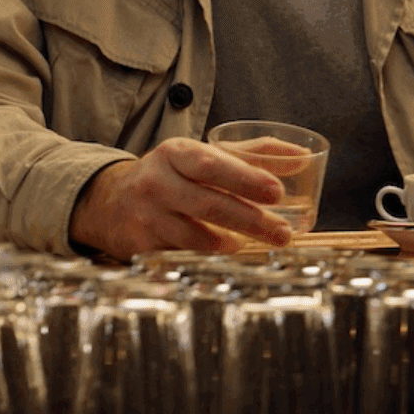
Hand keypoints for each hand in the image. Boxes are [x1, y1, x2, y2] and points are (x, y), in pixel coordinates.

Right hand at [68, 136, 291, 257]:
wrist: (109, 200)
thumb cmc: (173, 175)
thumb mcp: (204, 155)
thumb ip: (254, 154)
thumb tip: (304, 157)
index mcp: (176, 153)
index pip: (212, 165)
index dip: (246, 179)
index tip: (278, 192)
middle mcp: (156, 182)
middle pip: (208, 204)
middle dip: (251, 221)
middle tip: (283, 233)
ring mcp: (145, 216)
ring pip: (193, 236)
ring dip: (229, 245)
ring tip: (255, 246)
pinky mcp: (139, 245)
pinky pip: (178, 256)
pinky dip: (205, 259)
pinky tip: (225, 260)